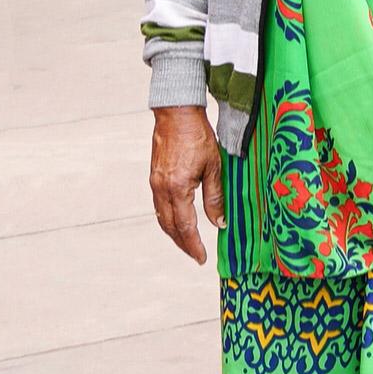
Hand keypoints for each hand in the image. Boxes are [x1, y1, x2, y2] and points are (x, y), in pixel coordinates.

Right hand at [148, 105, 223, 263]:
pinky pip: (159, 206)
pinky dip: (167, 219)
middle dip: (183, 243)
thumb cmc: (199, 137)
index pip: (185, 225)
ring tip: (188, 244)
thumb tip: (219, 223)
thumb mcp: (214, 167)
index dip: (194, 244)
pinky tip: (177, 222)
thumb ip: (215, 197)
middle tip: (196, 256)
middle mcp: (161, 189)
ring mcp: (155, 184)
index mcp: (177, 188)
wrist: (176, 115)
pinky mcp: (154, 178)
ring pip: (162, 217)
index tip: (202, 258)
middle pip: (170, 226)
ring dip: (174, 233)